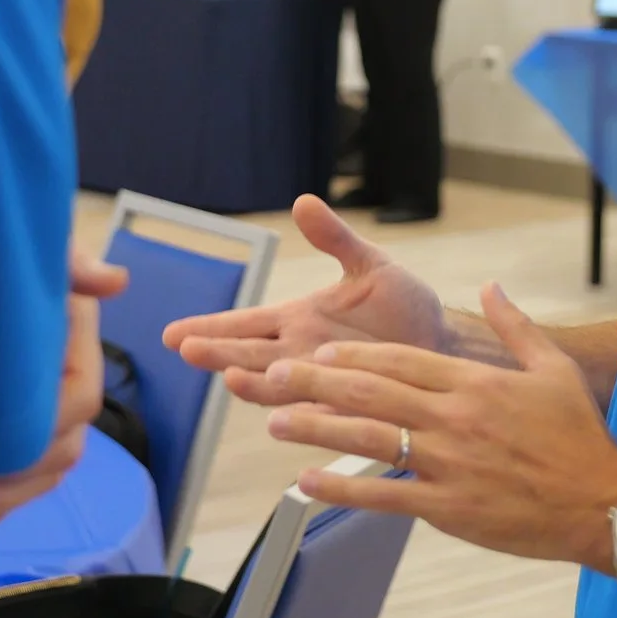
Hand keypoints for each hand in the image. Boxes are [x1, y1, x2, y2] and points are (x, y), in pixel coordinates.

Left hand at [0, 249, 129, 527]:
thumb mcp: (5, 249)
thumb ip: (62, 262)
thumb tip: (115, 280)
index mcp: (69, 334)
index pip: (79, 398)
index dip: (38, 427)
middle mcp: (58, 377)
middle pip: (62, 449)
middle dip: (9, 477)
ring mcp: (31, 411)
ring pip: (41, 475)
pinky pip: (14, 488)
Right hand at [163, 196, 447, 405]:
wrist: (444, 343)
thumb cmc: (404, 306)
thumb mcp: (368, 264)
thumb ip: (335, 238)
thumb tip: (303, 202)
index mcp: (298, 319)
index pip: (244, 325)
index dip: (210, 328)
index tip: (172, 334)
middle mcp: (301, 353)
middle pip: (249, 356)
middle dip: (218, 353)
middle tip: (187, 349)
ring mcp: (323, 380)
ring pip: (277, 387)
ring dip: (254, 384)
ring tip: (231, 376)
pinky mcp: (350, 403)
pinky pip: (321, 410)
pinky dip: (302, 411)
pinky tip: (285, 415)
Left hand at [261, 284, 616, 567]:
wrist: (604, 502)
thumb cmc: (581, 435)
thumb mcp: (554, 368)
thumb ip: (516, 326)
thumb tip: (492, 287)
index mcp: (475, 381)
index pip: (402, 359)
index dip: (355, 353)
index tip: (321, 349)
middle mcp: (454, 417)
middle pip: (372, 390)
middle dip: (317, 380)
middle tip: (273, 374)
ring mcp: (448, 462)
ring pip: (369, 438)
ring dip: (317, 428)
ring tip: (276, 422)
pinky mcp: (448, 506)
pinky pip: (384, 494)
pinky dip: (342, 488)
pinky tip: (308, 482)